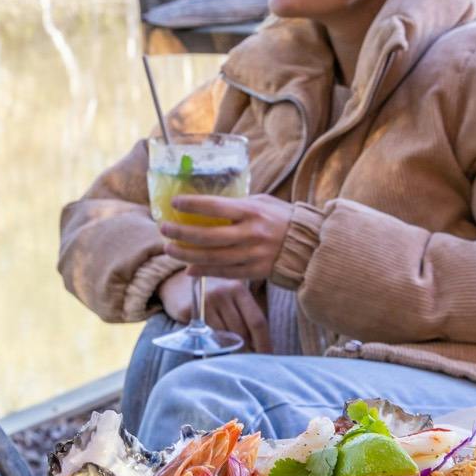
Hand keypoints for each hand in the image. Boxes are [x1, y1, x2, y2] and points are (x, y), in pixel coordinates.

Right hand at [159, 271, 270, 352]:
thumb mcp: (230, 295)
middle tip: (248, 362)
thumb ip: (244, 314)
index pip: (257, 321)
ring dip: (229, 349)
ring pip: (224, 336)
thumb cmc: (210, 293)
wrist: (175, 281)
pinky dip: (211, 346)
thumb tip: (259, 345)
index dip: (264, 342)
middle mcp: (222, 293)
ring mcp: (204, 302)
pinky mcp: (188, 311)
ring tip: (230, 355)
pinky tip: (212, 347)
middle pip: (241, 332)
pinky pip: (204, 337)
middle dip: (247, 350)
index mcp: (238, 288)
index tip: (267, 358)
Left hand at [160, 194, 293, 282]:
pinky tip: (189, 269)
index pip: (215, 206)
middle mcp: (250, 234)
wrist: (310, 246)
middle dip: (182, 233)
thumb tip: (208, 205)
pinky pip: (224, 273)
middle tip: (164, 229)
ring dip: (187, 255)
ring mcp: (252, 255)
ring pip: (212, 258)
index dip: (193, 204)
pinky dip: (204, 272)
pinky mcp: (254, 271)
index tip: (175, 202)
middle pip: (208, 236)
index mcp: (252, 211)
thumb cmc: (283, 219)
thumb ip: (238, 204)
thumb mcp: (263, 202)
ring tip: (170, 249)